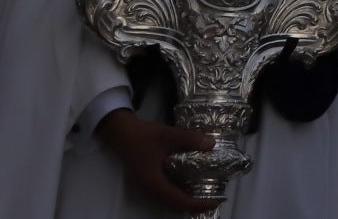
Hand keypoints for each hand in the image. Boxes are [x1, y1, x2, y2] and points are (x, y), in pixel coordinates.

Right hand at [95, 108, 220, 213]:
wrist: (121, 133)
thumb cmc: (143, 136)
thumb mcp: (169, 135)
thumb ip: (190, 139)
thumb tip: (211, 144)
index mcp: (154, 184)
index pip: (180, 201)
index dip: (199, 204)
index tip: (216, 201)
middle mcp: (149, 191)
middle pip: (175, 205)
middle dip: (195, 205)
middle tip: (213, 198)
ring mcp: (146, 188)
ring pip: (169, 201)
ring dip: (186, 200)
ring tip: (204, 193)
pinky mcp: (147, 182)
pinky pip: (165, 194)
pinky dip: (178, 194)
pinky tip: (188, 183)